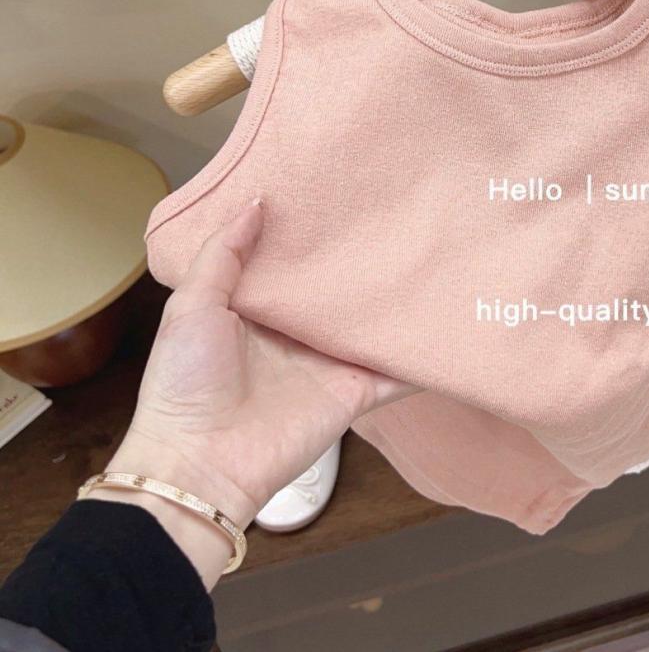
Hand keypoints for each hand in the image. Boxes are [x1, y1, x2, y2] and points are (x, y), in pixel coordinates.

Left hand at [89, 200, 413, 587]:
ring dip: (400, 301)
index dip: (312, 233)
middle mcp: (299, 333)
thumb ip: (224, 253)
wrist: (200, 463)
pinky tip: (455, 323)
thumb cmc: (186, 381)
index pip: (295, 264)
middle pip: (340, 291)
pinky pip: (399, 370)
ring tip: (435, 253)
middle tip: (396, 211)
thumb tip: (257, 201)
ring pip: (374, 324)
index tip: (338, 191)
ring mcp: (331, 362)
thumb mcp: (193, 304)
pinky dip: (425, 354)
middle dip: (363, 259)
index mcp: (260, 310)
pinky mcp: (358, 390)